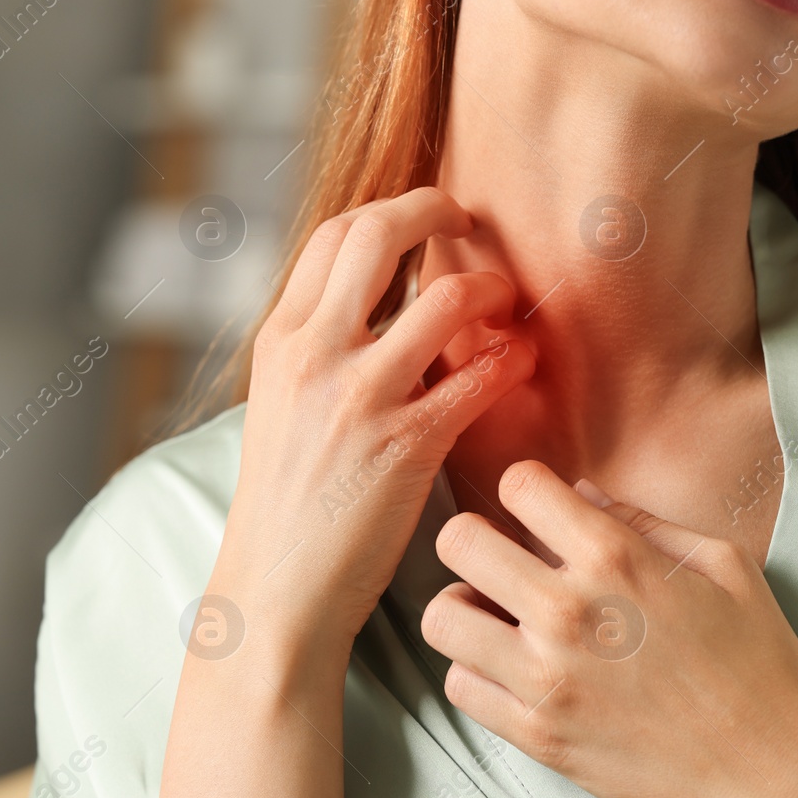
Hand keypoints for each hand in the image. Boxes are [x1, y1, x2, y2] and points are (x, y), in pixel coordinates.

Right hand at [208, 188, 536, 675]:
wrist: (276, 589)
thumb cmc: (288, 505)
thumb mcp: (281, 406)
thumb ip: (321, 350)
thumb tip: (378, 307)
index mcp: (280, 341)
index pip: (333, 234)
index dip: (389, 209)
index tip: (425, 214)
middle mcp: (313, 354)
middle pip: (378, 234)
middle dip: (436, 210)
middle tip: (472, 222)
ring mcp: (359, 397)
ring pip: (444, 298)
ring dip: (490, 289)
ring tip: (507, 302)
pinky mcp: (405, 444)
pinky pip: (478, 377)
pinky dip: (510, 358)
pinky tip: (521, 361)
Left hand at [421, 460, 797, 797]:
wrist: (772, 774)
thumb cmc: (760, 664)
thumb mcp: (725, 566)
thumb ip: (646, 522)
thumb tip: (582, 494)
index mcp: (616, 558)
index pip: (518, 485)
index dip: (525, 491)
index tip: (539, 513)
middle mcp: (568, 611)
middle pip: (459, 541)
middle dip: (478, 542)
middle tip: (502, 562)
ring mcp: (546, 677)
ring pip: (442, 617)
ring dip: (465, 610)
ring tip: (497, 618)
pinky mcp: (536, 734)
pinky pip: (460, 686)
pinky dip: (476, 672)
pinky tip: (510, 670)